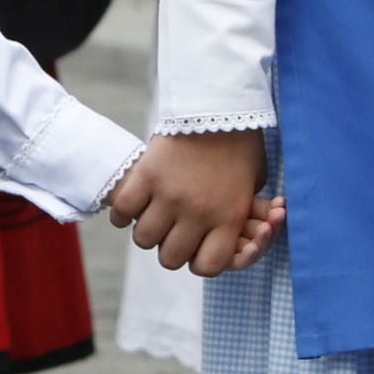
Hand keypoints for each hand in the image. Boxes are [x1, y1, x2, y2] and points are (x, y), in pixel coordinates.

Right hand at [108, 129, 282, 275]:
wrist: (219, 105)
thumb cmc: (239, 148)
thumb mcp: (251, 188)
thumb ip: (237, 220)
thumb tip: (231, 243)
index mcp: (229, 218)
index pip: (206, 267)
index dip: (197, 261)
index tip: (195, 248)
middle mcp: (199, 212)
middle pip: (170, 258)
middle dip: (168, 248)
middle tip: (170, 232)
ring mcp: (170, 195)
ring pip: (144, 239)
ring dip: (145, 231)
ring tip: (150, 217)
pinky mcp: (147, 176)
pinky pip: (123, 212)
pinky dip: (122, 214)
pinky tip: (131, 207)